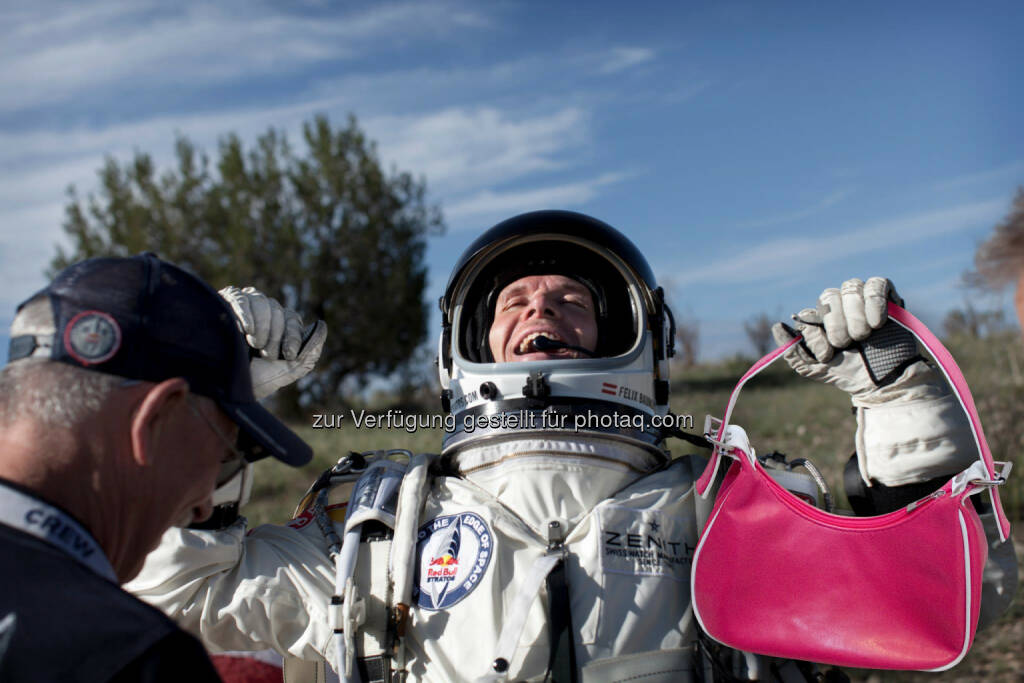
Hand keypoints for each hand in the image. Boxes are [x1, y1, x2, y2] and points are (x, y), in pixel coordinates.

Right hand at [219, 286, 327, 399]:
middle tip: (265, 354)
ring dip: (263, 326)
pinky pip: (241, 299)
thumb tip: (322, 327)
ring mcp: (243, 306)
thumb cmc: (253, 379)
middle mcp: (261, 313)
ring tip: (253, 344)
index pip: (292, 319)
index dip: (293, 335)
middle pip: (278, 310)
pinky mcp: (225, 303)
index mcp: (277, 327)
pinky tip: (245, 330)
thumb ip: (308, 354)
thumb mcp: (286, 371)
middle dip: (275, 335)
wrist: (220, 385)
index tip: (288, 354)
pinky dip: (246, 314)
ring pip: (262, 301)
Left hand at [772, 277, 974, 487]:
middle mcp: (838, 305)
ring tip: (864, 335)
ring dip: (855, 314)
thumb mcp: (815, 368)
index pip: (808, 314)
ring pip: (850, 287)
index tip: (827, 355)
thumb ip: (793, 351)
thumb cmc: (848, 373)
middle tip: (847, 343)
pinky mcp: (886, 296)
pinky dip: (875, 302)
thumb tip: (778, 326)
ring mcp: (861, 298)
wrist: (885, 380)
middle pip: (828, 296)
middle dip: (837, 323)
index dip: (816, 334)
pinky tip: (877, 323)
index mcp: (819, 320)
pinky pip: (876, 285)